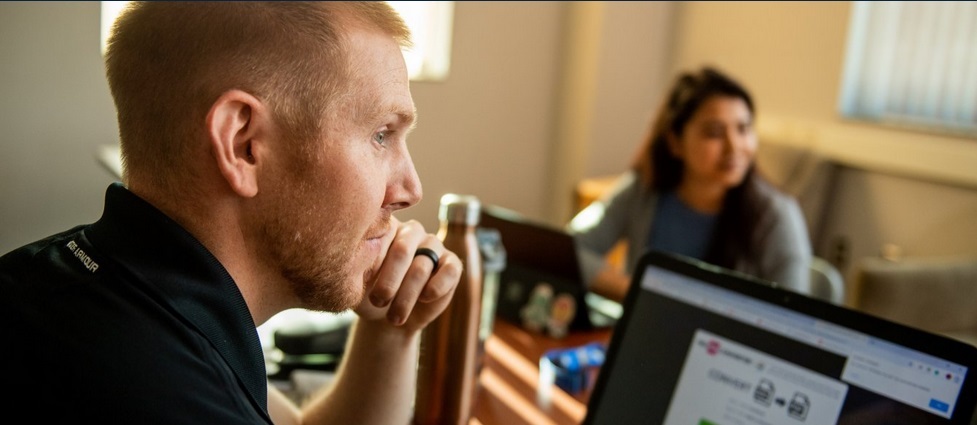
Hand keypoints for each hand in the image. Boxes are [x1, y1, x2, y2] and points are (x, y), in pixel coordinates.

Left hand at [356, 217, 460, 333]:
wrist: (388, 318)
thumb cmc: (370, 295)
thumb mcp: (357, 282)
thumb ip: (360, 265)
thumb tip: (362, 256)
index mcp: (386, 227)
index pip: (380, 235)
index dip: (371, 263)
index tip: (359, 283)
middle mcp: (411, 231)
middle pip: (402, 251)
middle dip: (389, 282)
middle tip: (378, 302)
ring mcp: (433, 245)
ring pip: (422, 267)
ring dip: (407, 296)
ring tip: (395, 317)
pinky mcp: (452, 263)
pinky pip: (450, 271)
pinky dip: (436, 287)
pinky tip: (424, 299)